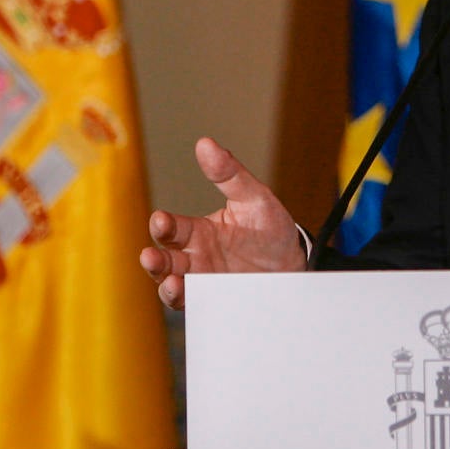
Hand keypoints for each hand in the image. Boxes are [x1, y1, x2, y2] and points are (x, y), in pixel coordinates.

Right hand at [139, 137, 304, 309]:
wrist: (298, 266)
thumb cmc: (272, 230)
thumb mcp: (254, 198)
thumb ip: (230, 175)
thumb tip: (205, 143)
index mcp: (200, 232)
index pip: (173, 228)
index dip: (163, 224)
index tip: (162, 221)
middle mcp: (196, 258)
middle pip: (165, 260)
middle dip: (155, 259)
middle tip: (151, 256)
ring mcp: (205, 282)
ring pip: (174, 285)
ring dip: (166, 284)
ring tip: (169, 283)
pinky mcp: (218, 302)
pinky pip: (197, 305)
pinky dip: (189, 303)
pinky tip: (189, 296)